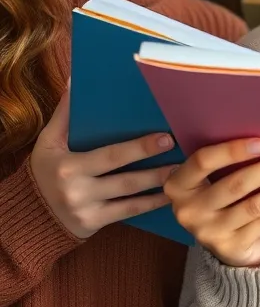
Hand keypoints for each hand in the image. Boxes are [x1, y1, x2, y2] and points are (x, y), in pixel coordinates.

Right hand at [29, 86, 179, 239]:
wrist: (30, 213)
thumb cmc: (44, 170)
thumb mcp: (48, 142)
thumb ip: (64, 114)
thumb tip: (74, 81)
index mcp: (69, 167)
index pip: (110, 156)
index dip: (139, 148)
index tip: (165, 138)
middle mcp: (78, 191)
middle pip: (125, 180)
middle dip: (155, 170)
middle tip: (182, 157)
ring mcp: (87, 211)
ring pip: (130, 198)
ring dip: (158, 187)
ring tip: (182, 175)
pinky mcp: (94, 224)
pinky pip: (127, 214)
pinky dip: (149, 205)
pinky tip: (168, 197)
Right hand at [165, 139, 259, 267]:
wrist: (223, 242)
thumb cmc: (221, 195)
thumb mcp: (211, 178)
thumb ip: (225, 161)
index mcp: (178, 185)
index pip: (203, 161)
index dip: (233, 151)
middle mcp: (189, 210)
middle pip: (235, 185)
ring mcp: (209, 232)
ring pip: (255, 206)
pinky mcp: (230, 247)